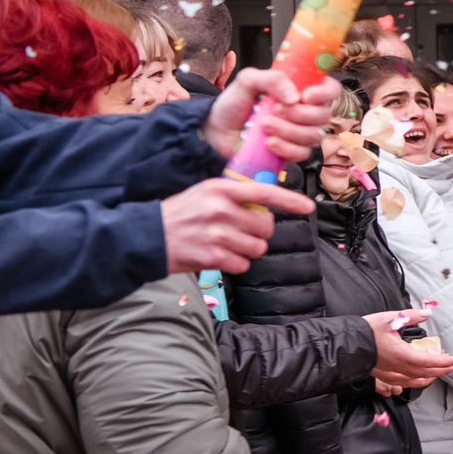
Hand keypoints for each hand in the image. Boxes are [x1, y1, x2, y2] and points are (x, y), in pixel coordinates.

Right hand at [162, 176, 317, 273]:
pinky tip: (217, 256)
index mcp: (220, 190)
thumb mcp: (203, 193)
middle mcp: (220, 209)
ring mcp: (216, 234)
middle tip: (240, 232)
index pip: (264, 192)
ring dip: (247, 250)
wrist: (144, 237)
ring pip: (257, 248)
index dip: (290, 200)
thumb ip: (233, 195)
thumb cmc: (178, 215)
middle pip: (265, 227)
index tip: (308, 207)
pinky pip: (242, 264)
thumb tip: (266, 203)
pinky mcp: (211, 257)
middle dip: (258, 233)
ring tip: (226, 245)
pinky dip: (234, 263)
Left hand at [202, 70, 338, 165]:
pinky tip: (268, 142)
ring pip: (314, 136)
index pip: (330, 88)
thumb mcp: (247, 81)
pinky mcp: (292, 152)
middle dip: (299, 114)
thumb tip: (294, 97)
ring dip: (288, 131)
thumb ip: (270, 79)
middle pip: (324, 115)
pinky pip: (302, 153)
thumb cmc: (234, 103)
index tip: (306, 96)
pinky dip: (285, 148)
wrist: (217, 130)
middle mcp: (306, 111)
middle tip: (274, 109)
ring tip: (264, 125)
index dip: (325, 93)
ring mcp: (301, 133)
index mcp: (301, 89)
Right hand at [365, 310, 452, 387]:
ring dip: (432, 376)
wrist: (346, 344)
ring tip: (442, 370)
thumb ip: (410, 316)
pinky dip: (417, 382)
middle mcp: (398, 367)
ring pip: (417, 380)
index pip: (429, 361)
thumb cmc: (365, 332)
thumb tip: (427, 312)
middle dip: (443, 369)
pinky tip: (421, 379)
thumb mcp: (389, 319)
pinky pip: (405, 383)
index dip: (444, 362)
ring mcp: (391, 374)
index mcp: (401, 354)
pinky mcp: (384, 376)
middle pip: (426, 373)